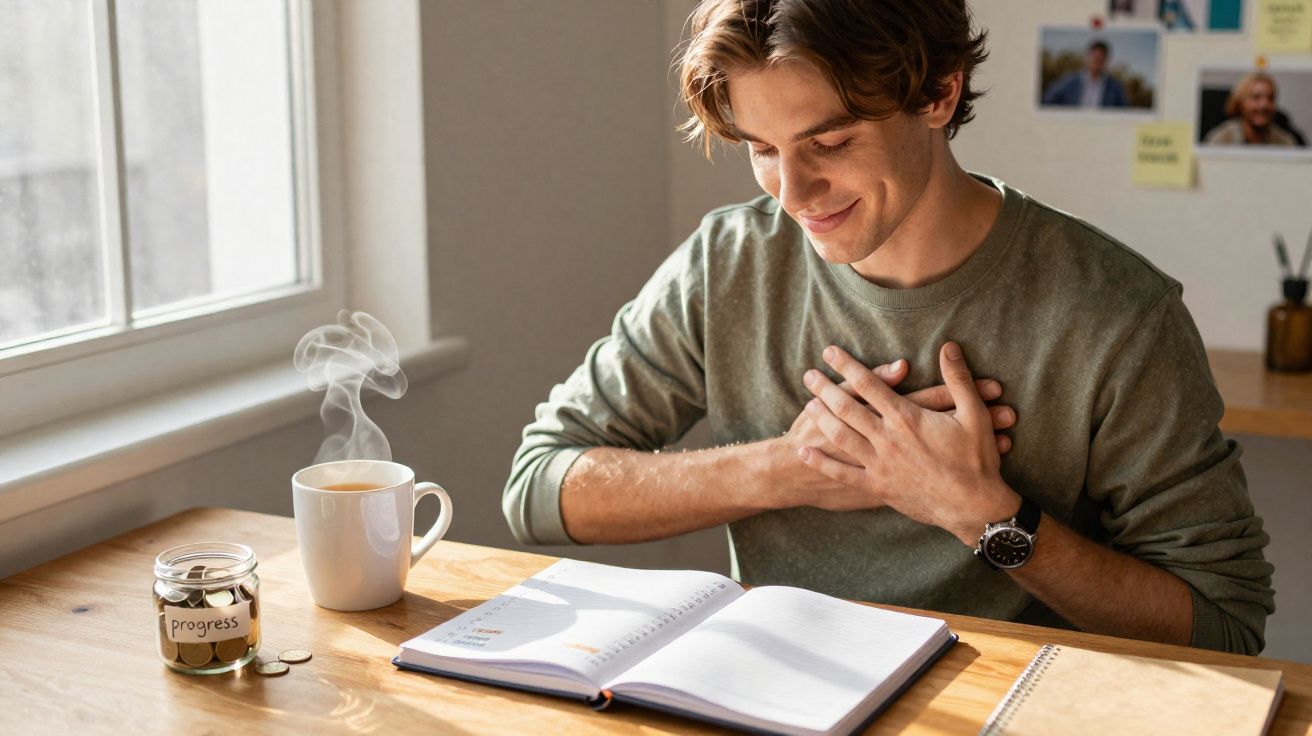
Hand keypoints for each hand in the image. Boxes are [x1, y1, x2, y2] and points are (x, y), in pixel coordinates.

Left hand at [798, 343, 1019, 542]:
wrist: (973, 507)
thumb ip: (958, 378)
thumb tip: (948, 346)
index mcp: (906, 418)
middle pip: (847, 408)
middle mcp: (887, 439)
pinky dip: (821, 462)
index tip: (830, 352)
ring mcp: (880, 464)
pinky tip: (805, 452)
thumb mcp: (974, 414)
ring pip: (841, 436)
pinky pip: (843, 473)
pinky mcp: (878, 487)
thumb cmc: (976, 459)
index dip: (847, 366)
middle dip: (826, 389)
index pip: (869, 384)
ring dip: (822, 419)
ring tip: (807, 404)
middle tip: (809, 375)